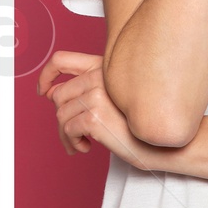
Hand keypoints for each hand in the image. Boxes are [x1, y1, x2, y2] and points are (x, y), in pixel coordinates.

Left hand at [37, 51, 157, 168]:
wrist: (163, 143)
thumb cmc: (139, 122)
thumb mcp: (111, 98)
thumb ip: (84, 89)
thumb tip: (50, 93)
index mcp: (103, 66)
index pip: (62, 59)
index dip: (46, 74)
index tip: (43, 91)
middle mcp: (99, 76)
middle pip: (59, 95)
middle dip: (62, 118)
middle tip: (73, 133)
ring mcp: (96, 94)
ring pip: (60, 114)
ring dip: (66, 134)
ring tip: (80, 143)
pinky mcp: (94, 115)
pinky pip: (67, 129)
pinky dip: (72, 142)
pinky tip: (86, 147)